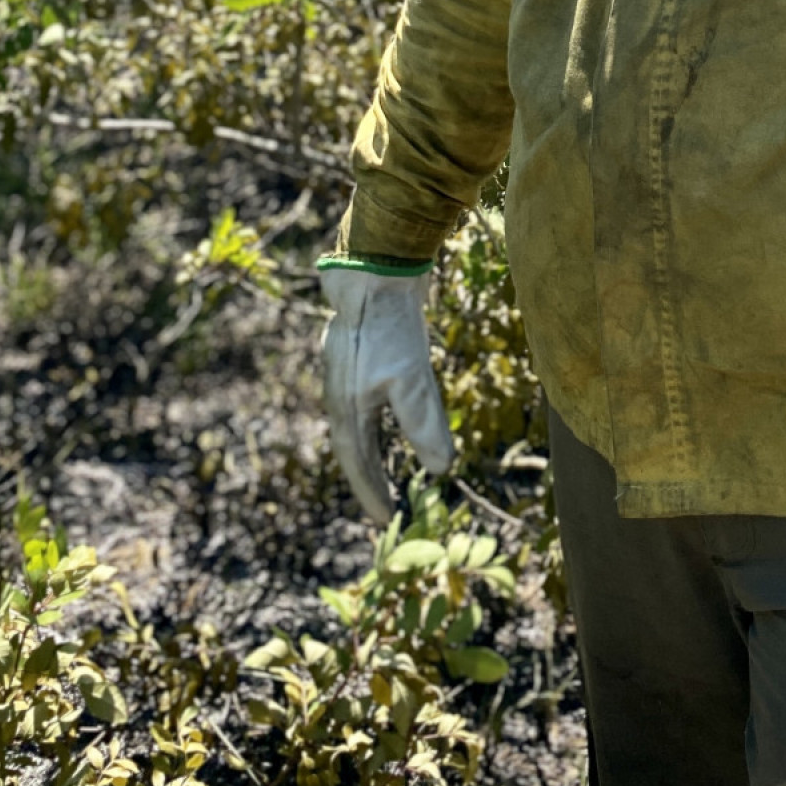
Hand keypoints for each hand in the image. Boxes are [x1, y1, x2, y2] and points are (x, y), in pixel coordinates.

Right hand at [318, 261, 455, 523]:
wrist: (378, 266)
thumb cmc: (389, 325)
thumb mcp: (410, 379)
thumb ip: (422, 425)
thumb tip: (441, 470)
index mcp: (347, 404)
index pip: (357, 459)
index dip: (371, 491)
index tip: (385, 520)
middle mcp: (344, 390)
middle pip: (355, 444)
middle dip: (370, 475)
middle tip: (387, 503)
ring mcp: (353, 369)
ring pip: (364, 420)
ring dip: (376, 446)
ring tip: (392, 466)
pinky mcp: (369, 349)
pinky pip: (375, 395)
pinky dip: (386, 414)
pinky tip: (402, 412)